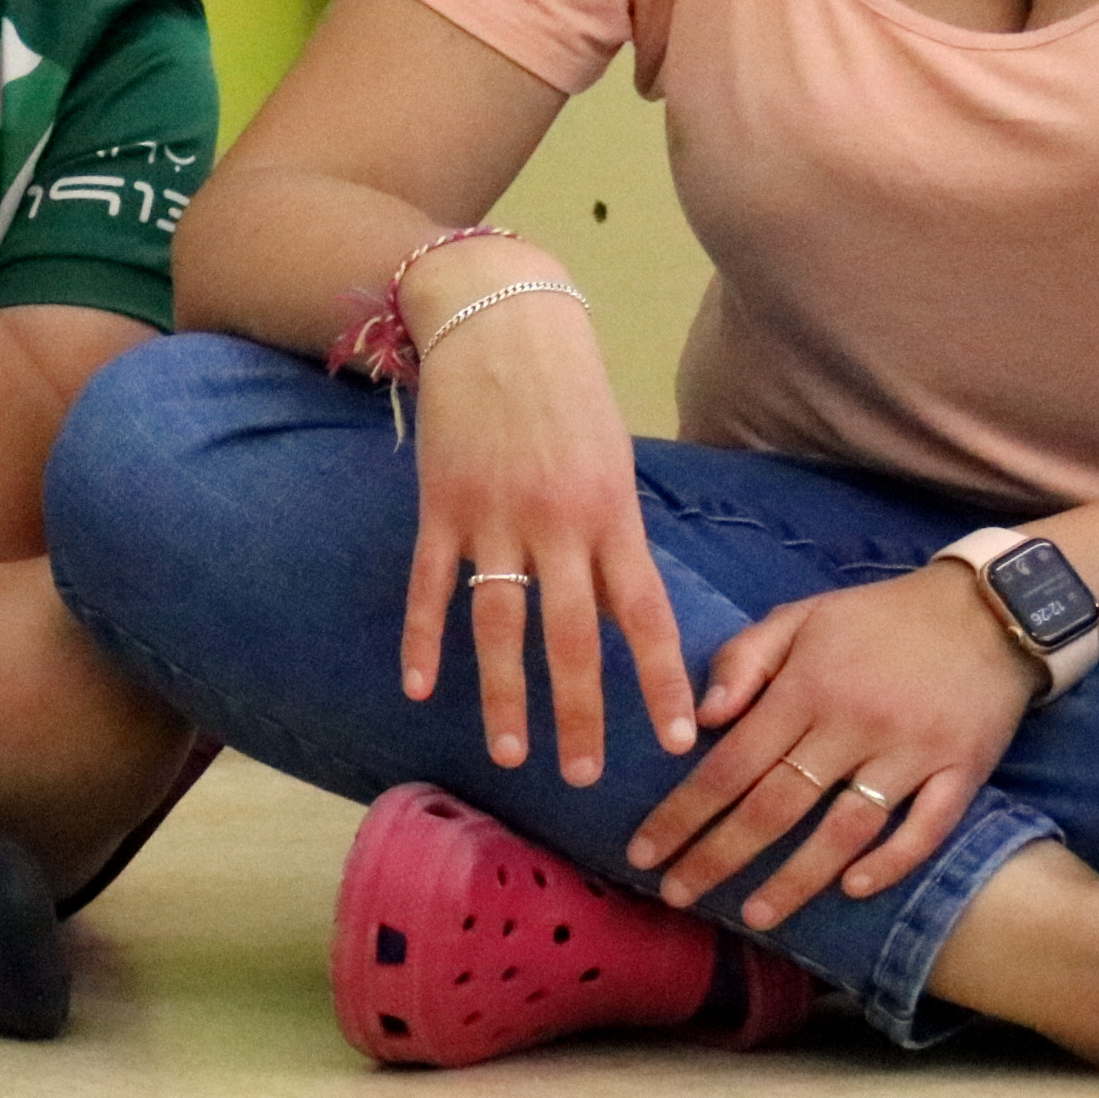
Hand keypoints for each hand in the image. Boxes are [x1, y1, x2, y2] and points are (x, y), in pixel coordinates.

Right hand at [398, 273, 698, 784]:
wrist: (500, 318)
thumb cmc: (566, 387)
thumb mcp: (610, 457)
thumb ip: (612, 531)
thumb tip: (623, 604)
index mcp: (611, 512)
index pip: (645, 613)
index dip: (660, 680)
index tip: (677, 740)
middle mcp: (558, 523)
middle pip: (574, 636)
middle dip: (583, 713)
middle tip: (584, 778)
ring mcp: (495, 516)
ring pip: (501, 624)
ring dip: (505, 695)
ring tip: (511, 752)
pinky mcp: (442, 505)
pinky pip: (432, 585)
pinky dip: (425, 639)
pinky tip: (421, 688)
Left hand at [625, 562, 1039, 928]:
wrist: (989, 609)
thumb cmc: (879, 619)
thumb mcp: (800, 617)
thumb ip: (744, 660)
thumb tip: (701, 718)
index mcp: (806, 688)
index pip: (730, 764)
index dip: (683, 813)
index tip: (643, 853)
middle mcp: (853, 724)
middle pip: (776, 805)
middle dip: (719, 856)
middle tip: (677, 895)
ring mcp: (911, 751)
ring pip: (845, 828)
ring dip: (797, 878)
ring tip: (754, 916)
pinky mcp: (962, 769)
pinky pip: (927, 826)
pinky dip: (892, 861)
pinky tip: (854, 889)